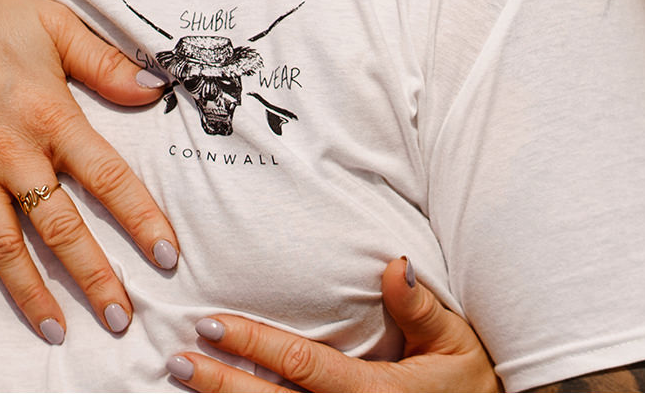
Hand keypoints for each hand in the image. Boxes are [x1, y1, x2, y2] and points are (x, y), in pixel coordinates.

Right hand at [0, 0, 178, 340]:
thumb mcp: (54, 23)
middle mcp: (11, 150)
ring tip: (57, 330)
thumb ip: (105, 62)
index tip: (166, 257)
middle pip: (60, 226)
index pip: (108, 178)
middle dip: (93, 277)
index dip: (141, 221)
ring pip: (2, 245)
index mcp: (50, 113)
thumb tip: (155, 89)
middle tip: (121, 318)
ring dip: (30, 292)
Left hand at [166, 258, 499, 391]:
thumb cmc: (469, 385)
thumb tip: (393, 263)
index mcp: (377, 392)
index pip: (300, 364)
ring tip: (181, 387)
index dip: (252, 343)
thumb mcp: (454, 342)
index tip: (209, 323)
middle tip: (176, 361)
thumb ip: (420, 307)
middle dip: (221, 384)